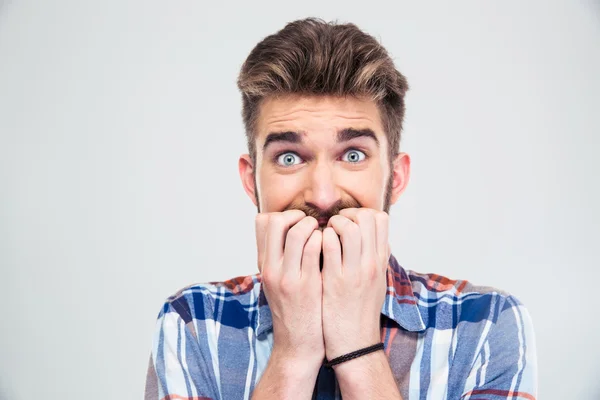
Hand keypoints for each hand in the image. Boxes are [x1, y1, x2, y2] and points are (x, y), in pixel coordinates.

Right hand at [255, 210, 324, 367]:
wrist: (298, 344)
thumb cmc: (292, 310)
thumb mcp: (276, 281)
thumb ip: (280, 257)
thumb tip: (289, 228)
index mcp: (263, 265)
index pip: (262, 222)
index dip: (282, 214)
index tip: (297, 221)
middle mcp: (271, 268)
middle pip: (276, 222)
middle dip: (297, 215)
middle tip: (312, 223)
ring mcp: (288, 277)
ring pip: (297, 232)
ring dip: (314, 225)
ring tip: (324, 232)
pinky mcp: (308, 285)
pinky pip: (315, 249)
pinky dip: (325, 240)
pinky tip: (332, 246)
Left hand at [321, 208, 389, 361]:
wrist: (354, 344)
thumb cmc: (360, 312)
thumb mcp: (376, 282)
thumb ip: (374, 258)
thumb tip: (372, 237)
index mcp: (380, 262)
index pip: (380, 219)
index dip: (361, 213)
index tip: (347, 221)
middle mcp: (371, 264)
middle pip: (367, 218)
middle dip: (347, 214)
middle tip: (332, 224)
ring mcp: (354, 272)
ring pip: (349, 229)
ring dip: (332, 224)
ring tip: (322, 232)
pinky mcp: (335, 282)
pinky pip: (327, 246)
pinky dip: (319, 238)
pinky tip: (312, 246)